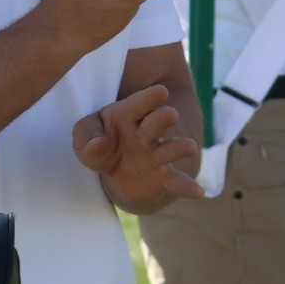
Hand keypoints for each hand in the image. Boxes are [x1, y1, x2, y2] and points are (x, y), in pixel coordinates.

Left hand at [73, 83, 202, 211]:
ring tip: (190, 147)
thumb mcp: (85, 135)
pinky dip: (187, 186)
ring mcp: (156, 154)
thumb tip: (98, 144)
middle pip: (156, 123)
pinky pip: (176, 181)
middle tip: (171, 114)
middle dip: (162, 118)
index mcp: (127, 115)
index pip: (137, 104)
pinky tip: (199, 192)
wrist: (116, 172)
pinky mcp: (162, 176)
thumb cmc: (100, 143)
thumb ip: (87, 135)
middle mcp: (146, 133)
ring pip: (170, 149)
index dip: (148, 98)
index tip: (161, 91)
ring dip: (178, 148)